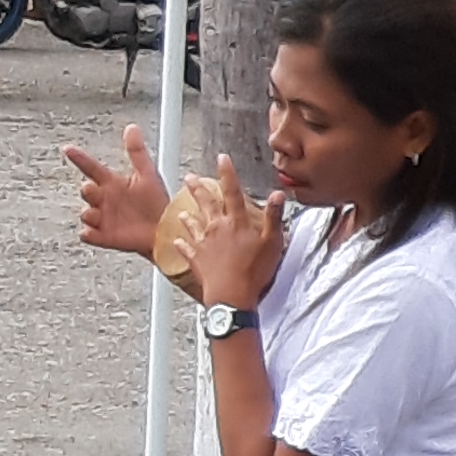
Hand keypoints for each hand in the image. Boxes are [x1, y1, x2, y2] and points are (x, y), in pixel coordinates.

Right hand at [62, 128, 172, 260]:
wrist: (166, 229)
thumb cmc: (155, 202)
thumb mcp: (147, 174)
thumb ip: (137, 151)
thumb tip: (131, 127)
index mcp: (111, 183)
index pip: (91, 168)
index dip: (79, 158)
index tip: (68, 148)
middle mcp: (104, 200)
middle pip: (86, 192)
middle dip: (86, 190)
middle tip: (91, 188)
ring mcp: (103, 218)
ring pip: (86, 214)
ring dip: (88, 213)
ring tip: (96, 213)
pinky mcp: (105, 236)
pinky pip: (89, 235)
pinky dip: (88, 234)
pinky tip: (90, 232)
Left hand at [172, 154, 284, 309]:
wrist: (232, 296)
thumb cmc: (254, 271)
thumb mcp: (273, 242)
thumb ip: (274, 217)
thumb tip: (278, 195)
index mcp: (236, 222)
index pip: (232, 191)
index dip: (227, 173)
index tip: (222, 159)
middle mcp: (217, 228)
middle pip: (206, 203)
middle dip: (198, 188)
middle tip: (190, 178)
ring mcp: (204, 244)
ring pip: (193, 224)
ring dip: (187, 214)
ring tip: (180, 208)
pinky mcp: (197, 260)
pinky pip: (187, 249)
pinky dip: (181, 245)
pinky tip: (177, 241)